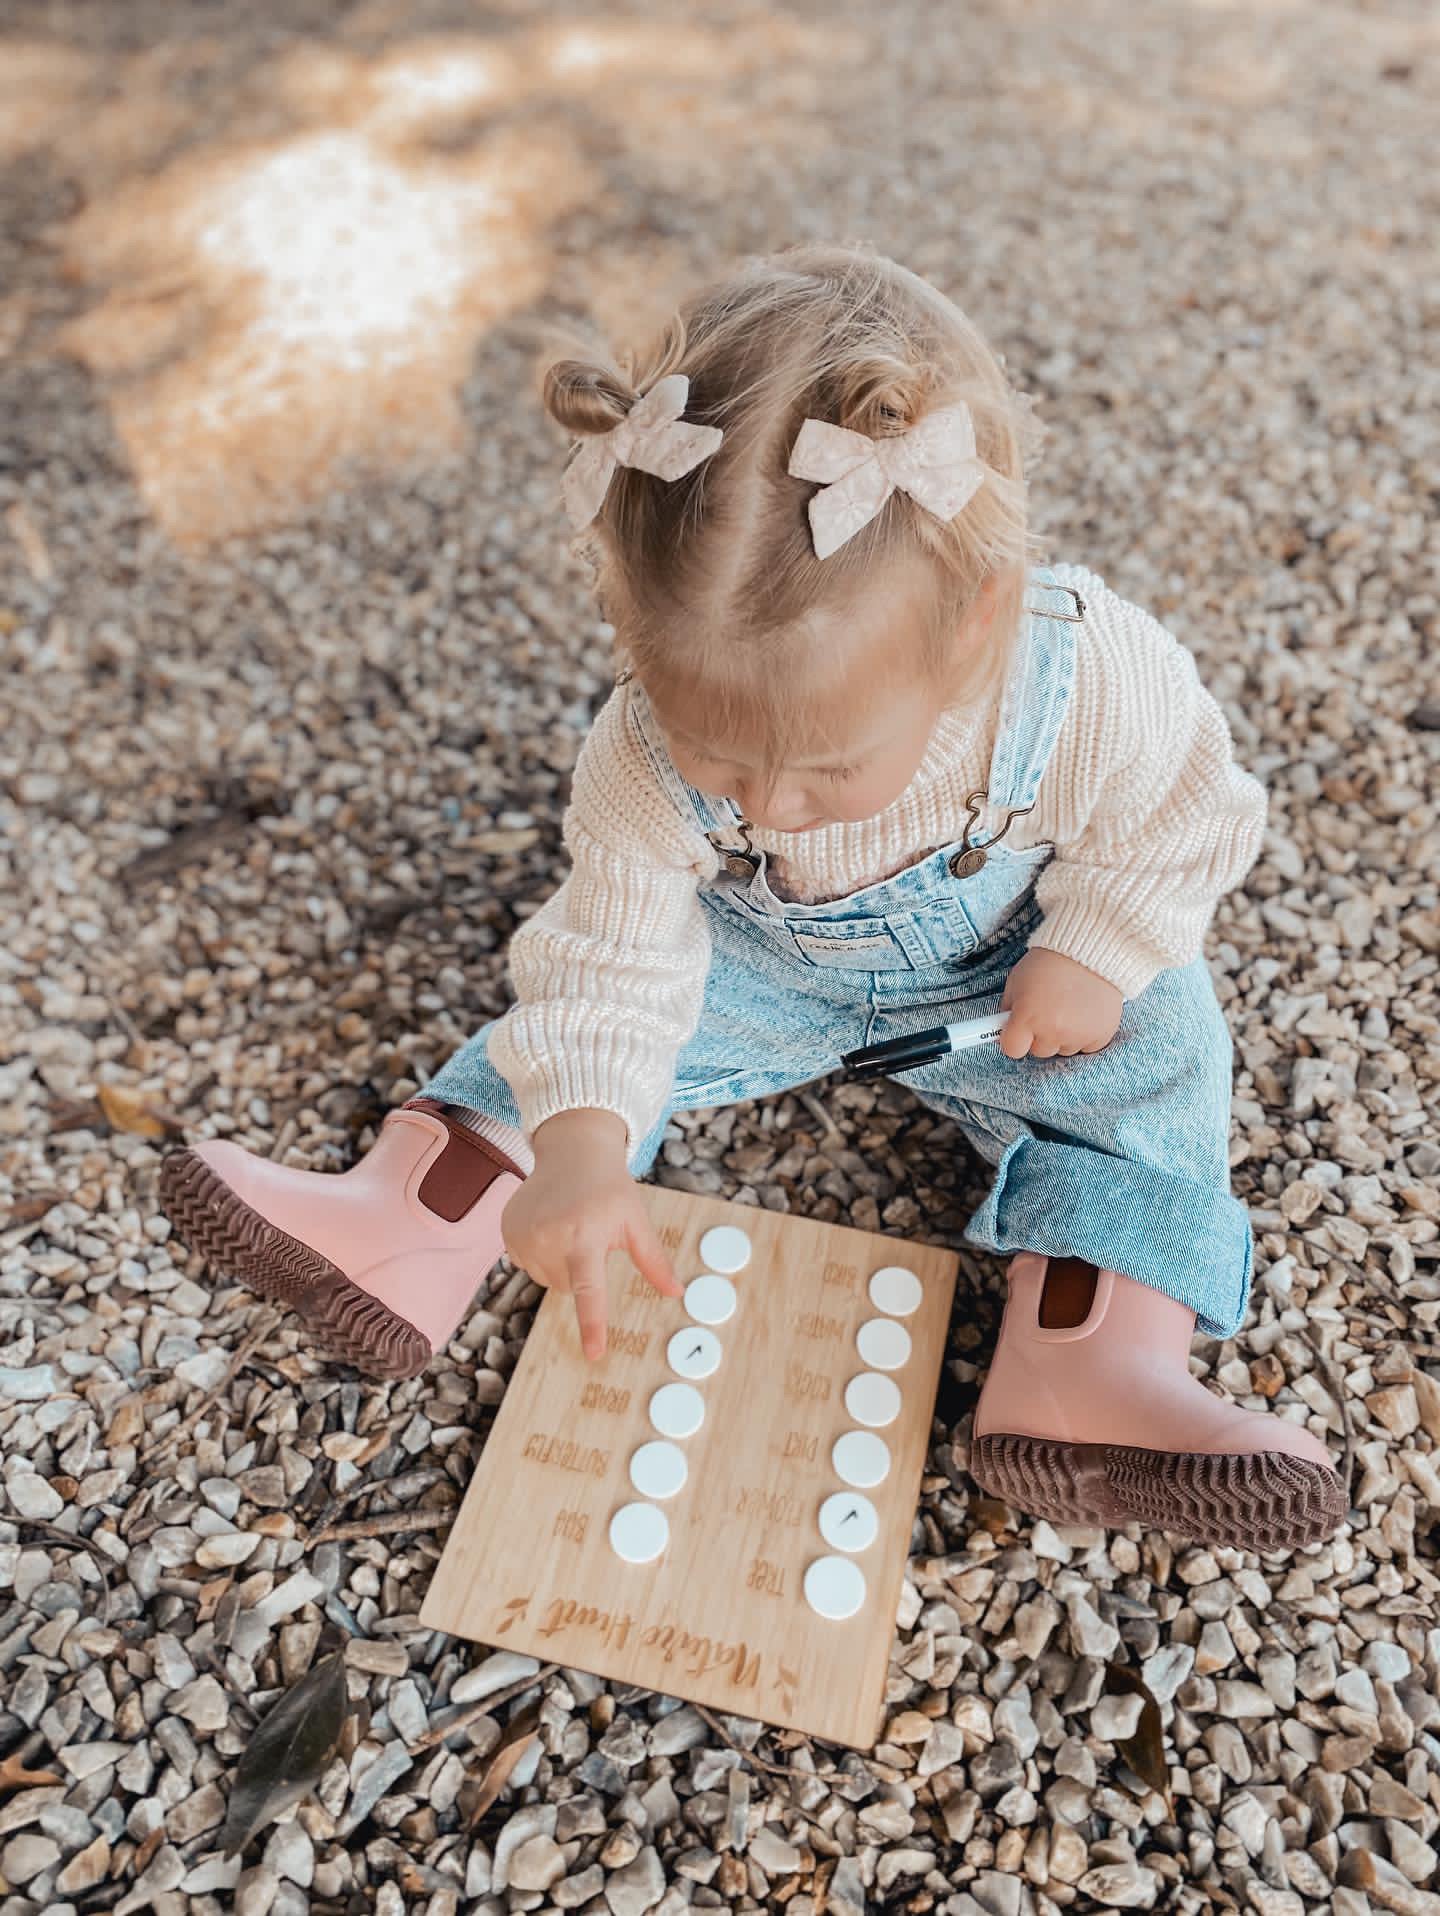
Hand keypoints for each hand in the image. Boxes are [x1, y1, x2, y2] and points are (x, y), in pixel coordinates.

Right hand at [501, 1109, 680, 1359]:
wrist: (572, 1150)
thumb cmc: (610, 1188)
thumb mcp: (636, 1220)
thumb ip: (653, 1260)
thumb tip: (678, 1293)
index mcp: (585, 1235)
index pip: (589, 1290)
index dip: (592, 1324)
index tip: (594, 1353)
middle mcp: (549, 1237)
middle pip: (568, 1289)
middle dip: (583, 1271)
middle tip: (590, 1235)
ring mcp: (523, 1234)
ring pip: (546, 1280)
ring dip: (561, 1264)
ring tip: (569, 1227)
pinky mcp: (506, 1231)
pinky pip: (526, 1265)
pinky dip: (541, 1254)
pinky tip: (550, 1226)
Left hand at [1000, 948, 1123, 1059]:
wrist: (1091, 949)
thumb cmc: (1049, 962)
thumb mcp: (1017, 981)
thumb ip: (1008, 1008)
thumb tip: (1004, 1029)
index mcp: (1027, 1017)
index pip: (1012, 1049)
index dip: (1014, 1039)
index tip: (1018, 1030)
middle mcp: (1052, 1031)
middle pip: (1038, 1051)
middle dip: (1039, 1035)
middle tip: (1048, 1010)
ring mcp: (1078, 1035)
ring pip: (1063, 1050)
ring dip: (1063, 1035)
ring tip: (1069, 1006)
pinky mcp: (1101, 1036)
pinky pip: (1085, 1048)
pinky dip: (1084, 1034)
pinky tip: (1085, 1012)